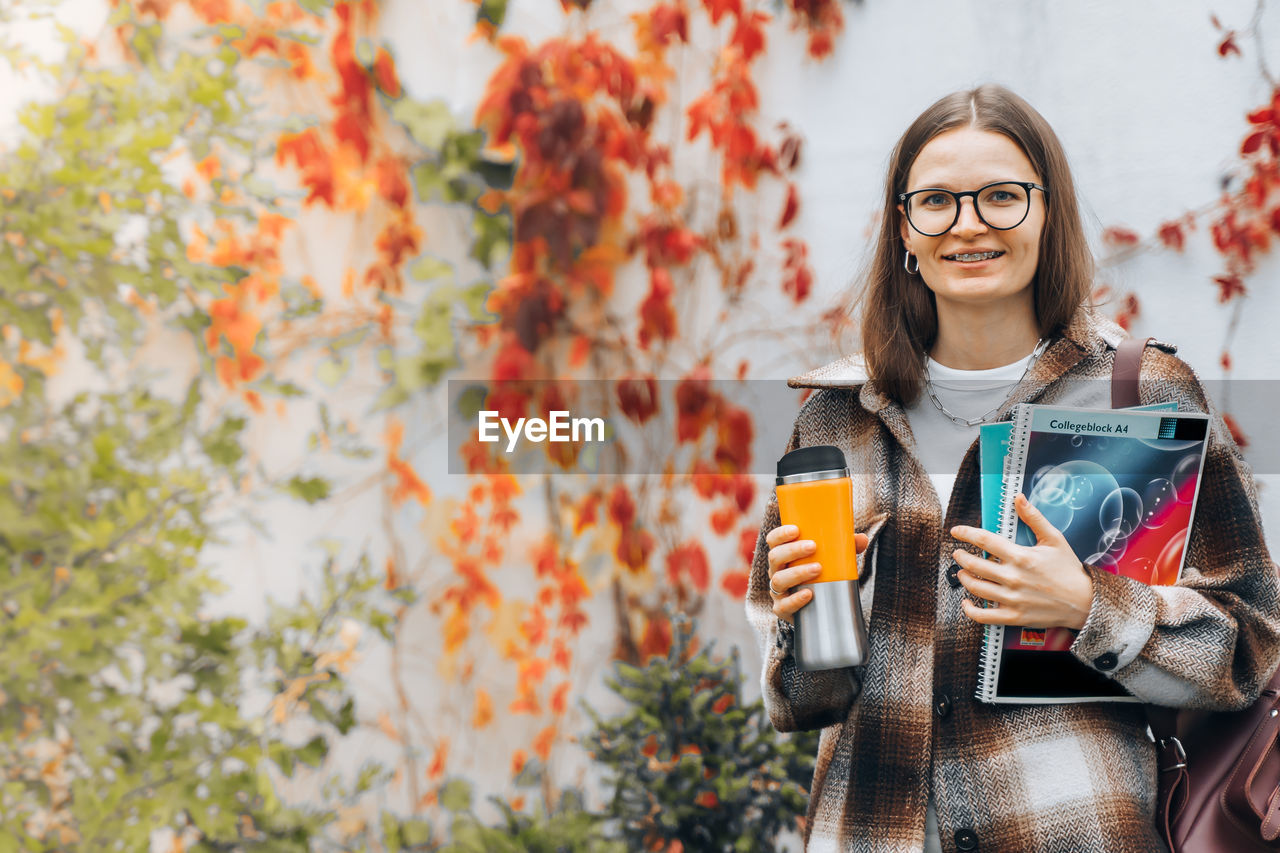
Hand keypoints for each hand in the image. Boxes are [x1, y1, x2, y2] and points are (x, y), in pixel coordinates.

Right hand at [766, 525, 868, 624]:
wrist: (818, 611)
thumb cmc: (820, 577)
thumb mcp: (831, 561)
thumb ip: (844, 549)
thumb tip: (862, 539)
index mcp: (783, 555)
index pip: (774, 540)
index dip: (780, 534)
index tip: (796, 529)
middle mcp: (776, 571)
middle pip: (775, 557)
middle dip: (792, 550)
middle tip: (813, 546)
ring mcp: (778, 591)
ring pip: (779, 580)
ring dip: (797, 573)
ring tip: (818, 569)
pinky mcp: (782, 609)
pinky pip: (784, 605)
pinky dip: (795, 600)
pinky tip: (809, 594)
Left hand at [949, 493, 1094, 629]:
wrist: (1084, 602)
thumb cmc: (1069, 570)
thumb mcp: (1054, 539)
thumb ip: (1034, 518)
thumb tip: (1018, 498)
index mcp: (1021, 557)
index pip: (984, 540)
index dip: (966, 533)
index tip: (956, 532)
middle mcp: (1013, 577)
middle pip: (974, 564)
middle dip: (961, 557)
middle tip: (958, 553)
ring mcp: (1012, 599)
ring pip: (975, 587)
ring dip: (963, 577)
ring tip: (962, 571)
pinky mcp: (1014, 616)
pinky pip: (983, 616)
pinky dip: (969, 609)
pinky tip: (967, 601)